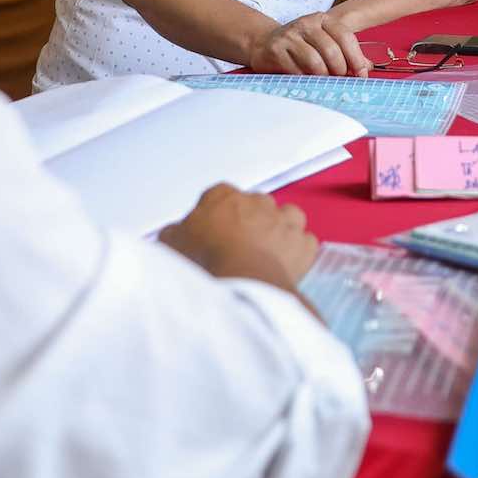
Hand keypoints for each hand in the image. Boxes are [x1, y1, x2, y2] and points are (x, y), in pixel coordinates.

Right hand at [160, 183, 317, 290]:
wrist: (241, 282)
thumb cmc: (206, 260)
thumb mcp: (172, 244)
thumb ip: (174, 233)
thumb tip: (173, 235)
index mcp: (223, 196)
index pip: (220, 195)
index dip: (216, 214)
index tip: (212, 230)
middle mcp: (257, 202)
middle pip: (255, 204)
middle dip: (249, 221)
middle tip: (237, 246)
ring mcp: (283, 221)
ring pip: (288, 216)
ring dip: (280, 229)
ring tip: (267, 250)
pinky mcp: (303, 245)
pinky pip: (306, 242)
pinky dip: (299, 251)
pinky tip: (288, 263)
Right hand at [248, 11, 369, 75]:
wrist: (264, 43)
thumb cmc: (300, 45)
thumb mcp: (323, 41)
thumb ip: (345, 52)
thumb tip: (367, 67)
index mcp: (322, 19)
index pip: (345, 36)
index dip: (356, 58)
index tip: (361, 75)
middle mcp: (306, 23)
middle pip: (332, 51)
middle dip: (340, 71)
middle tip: (340, 80)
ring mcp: (290, 36)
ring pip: (315, 63)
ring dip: (323, 77)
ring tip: (324, 81)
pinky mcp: (276, 50)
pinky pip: (297, 71)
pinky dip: (307, 80)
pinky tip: (308, 80)